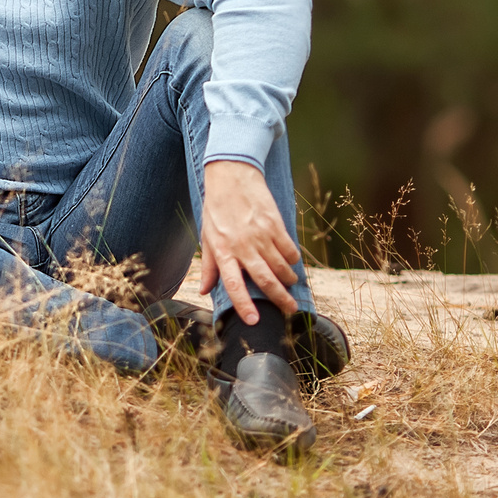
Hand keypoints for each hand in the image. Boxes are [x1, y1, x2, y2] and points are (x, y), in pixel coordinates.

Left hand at [188, 158, 300, 324]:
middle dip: (280, 299)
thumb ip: (209, 267)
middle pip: (265, 279)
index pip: (233, 284)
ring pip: (281, 266)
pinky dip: (293, 259)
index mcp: (223, 251)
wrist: (232, 177)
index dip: (243, 304)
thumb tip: (204, 291)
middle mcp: (242, 246)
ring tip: (290, 283)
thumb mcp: (208, 237)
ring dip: (288, 279)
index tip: (254, 321)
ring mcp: (260, 235)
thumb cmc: (217, 209)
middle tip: (291, 310)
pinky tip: (291, 261)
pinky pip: (290, 249)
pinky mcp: (275, 224)